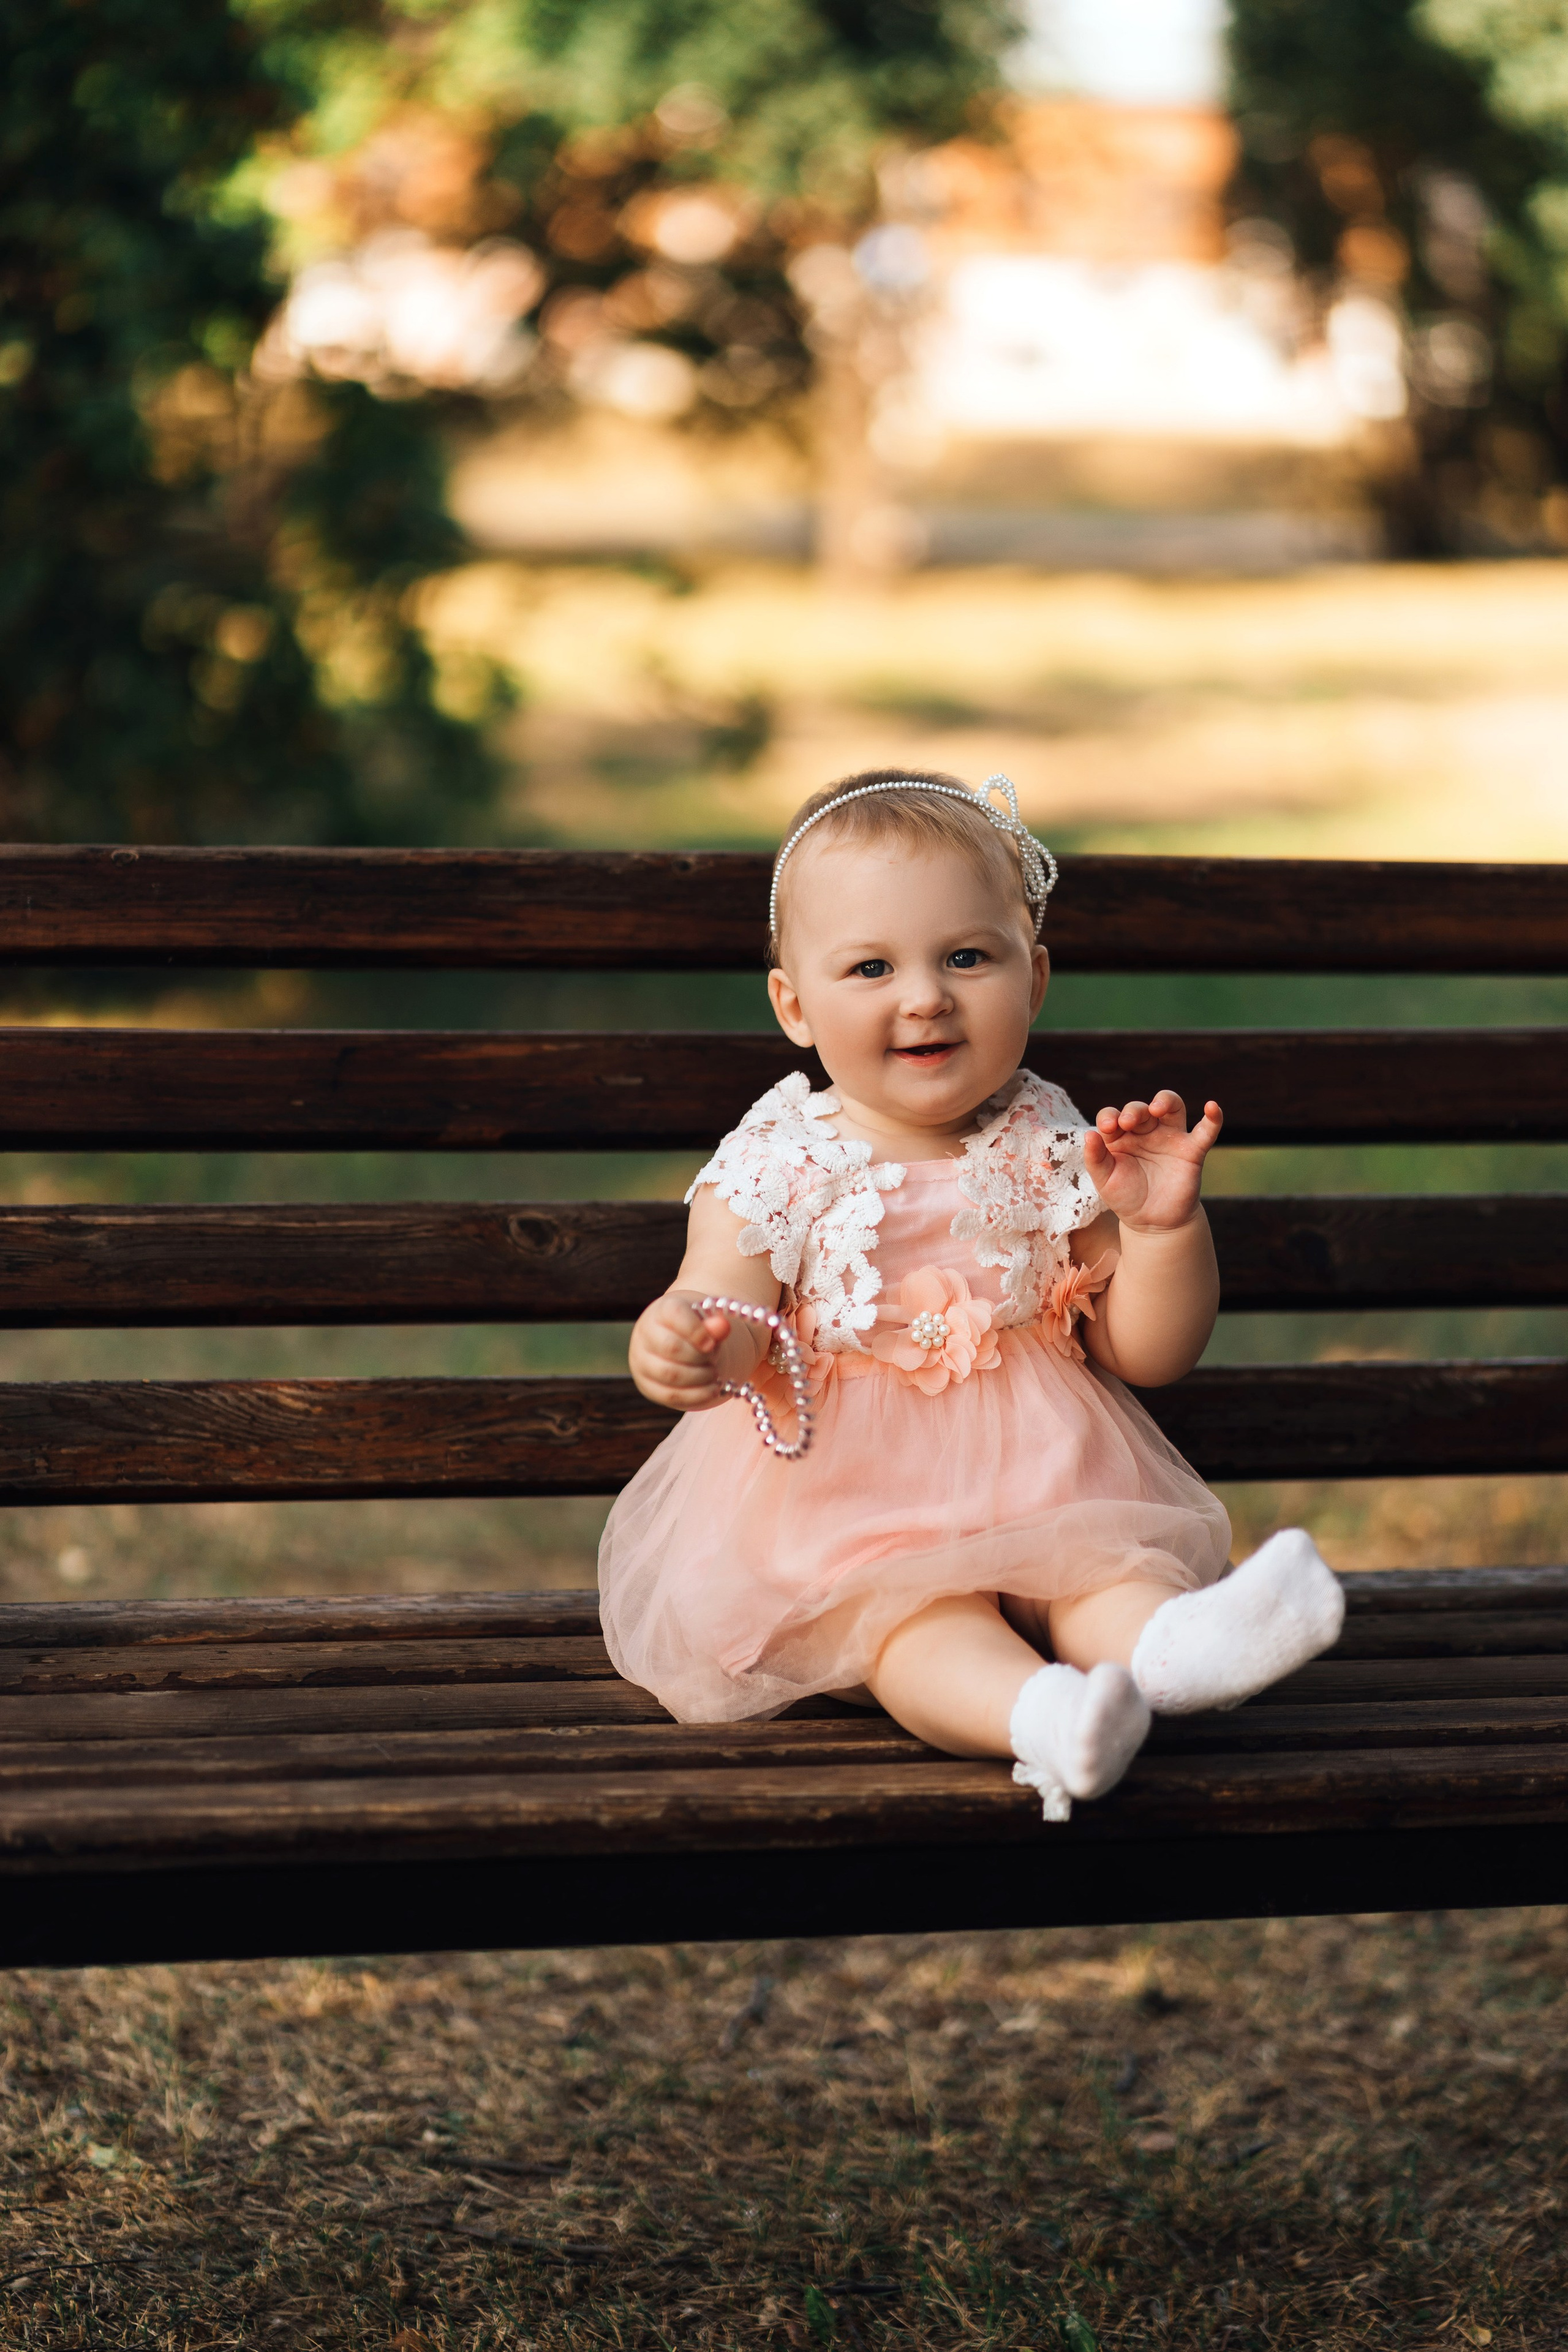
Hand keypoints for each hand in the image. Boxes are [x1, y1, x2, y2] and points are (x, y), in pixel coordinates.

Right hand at [629, 1294, 739, 1411]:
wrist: (676, 1342)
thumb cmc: (694, 1329)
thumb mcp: (706, 1322)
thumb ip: (714, 1325)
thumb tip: (723, 1326)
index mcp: (661, 1310)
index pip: (675, 1314)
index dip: (697, 1330)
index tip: (711, 1344)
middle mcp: (645, 1333)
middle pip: (672, 1347)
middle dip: (700, 1357)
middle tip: (713, 1359)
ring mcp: (641, 1361)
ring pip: (670, 1374)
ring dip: (700, 1377)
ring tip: (713, 1374)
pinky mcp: (647, 1385)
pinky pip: (671, 1395)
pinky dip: (696, 1395)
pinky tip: (712, 1390)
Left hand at [1082, 1092, 1222, 1232]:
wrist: (1153, 1223)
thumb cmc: (1126, 1198)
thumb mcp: (1104, 1180)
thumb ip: (1095, 1158)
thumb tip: (1089, 1134)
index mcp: (1121, 1137)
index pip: (1113, 1116)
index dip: (1109, 1117)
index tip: (1108, 1128)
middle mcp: (1145, 1132)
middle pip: (1141, 1108)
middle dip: (1134, 1110)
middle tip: (1128, 1122)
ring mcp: (1169, 1139)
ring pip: (1172, 1108)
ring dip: (1166, 1101)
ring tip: (1157, 1108)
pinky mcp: (1192, 1151)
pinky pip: (1206, 1131)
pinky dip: (1213, 1118)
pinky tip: (1212, 1107)